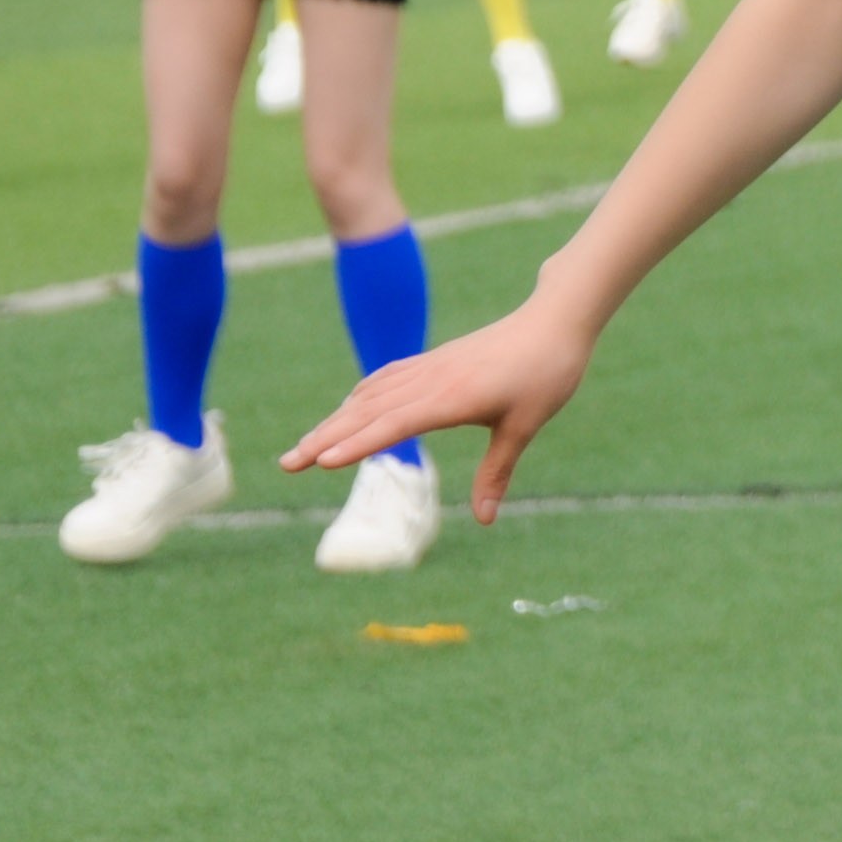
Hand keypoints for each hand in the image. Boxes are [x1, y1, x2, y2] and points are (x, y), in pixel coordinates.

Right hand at [285, 300, 596, 521]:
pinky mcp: (434, 361)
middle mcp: (432, 380)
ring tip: (304, 446)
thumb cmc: (546, 373)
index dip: (358, 444)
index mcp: (452, 397)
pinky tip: (348, 409)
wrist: (555, 321)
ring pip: (371, 395)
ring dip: (335, 419)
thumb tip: (486, 520)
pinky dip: (360, 397)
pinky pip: (386, 378)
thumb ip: (498, 471)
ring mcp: (430, 367)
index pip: (394, 424)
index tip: (322, 462)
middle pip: (367, 411)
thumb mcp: (526, 426)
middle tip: (287, 464)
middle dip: (325, 437)